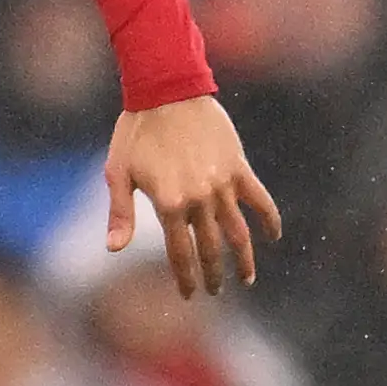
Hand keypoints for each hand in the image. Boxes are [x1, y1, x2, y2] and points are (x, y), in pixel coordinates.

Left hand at [103, 96, 281, 297]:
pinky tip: (273, 236)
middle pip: (209, 248)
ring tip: (246, 279)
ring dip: (243, 258)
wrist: (168, 90)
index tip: (189, 295)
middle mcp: (199, 199)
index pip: (179, 254)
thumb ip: (120, 214)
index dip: (185, 278)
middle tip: (216, 291)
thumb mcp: (118, 173)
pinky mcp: (238, 168)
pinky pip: (259, 199)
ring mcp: (222, 184)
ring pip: (237, 231)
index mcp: (168, 204)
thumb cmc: (136, 131)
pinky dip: (268, 219)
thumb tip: (113, 250)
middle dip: (213, 274)